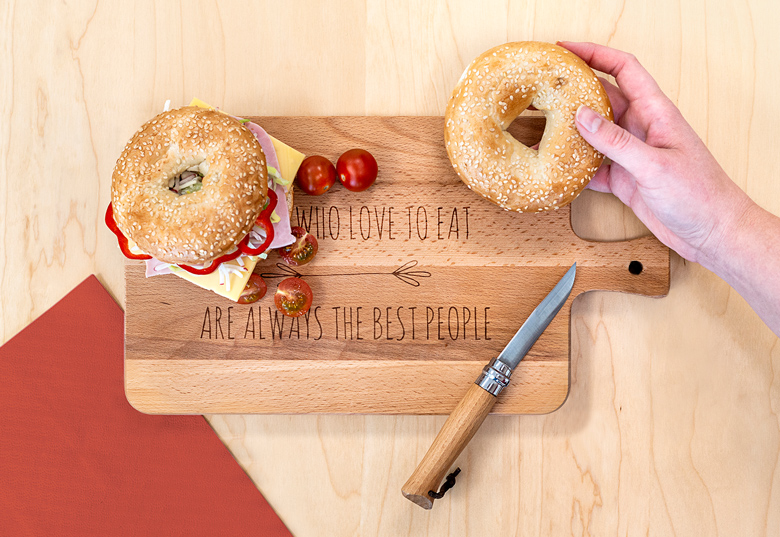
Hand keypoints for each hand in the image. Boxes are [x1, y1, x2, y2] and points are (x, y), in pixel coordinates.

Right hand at [558, 41, 752, 265]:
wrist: (712, 231)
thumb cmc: (699, 194)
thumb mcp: (654, 165)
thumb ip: (616, 141)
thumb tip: (582, 117)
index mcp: (655, 113)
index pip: (623, 69)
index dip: (595, 54)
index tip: (566, 49)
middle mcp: (641, 129)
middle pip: (603, 100)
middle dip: (575, 92)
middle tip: (545, 90)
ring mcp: (632, 154)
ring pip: (595, 135)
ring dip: (571, 134)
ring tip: (542, 131)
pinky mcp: (626, 178)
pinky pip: (594, 167)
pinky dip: (577, 169)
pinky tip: (560, 171)